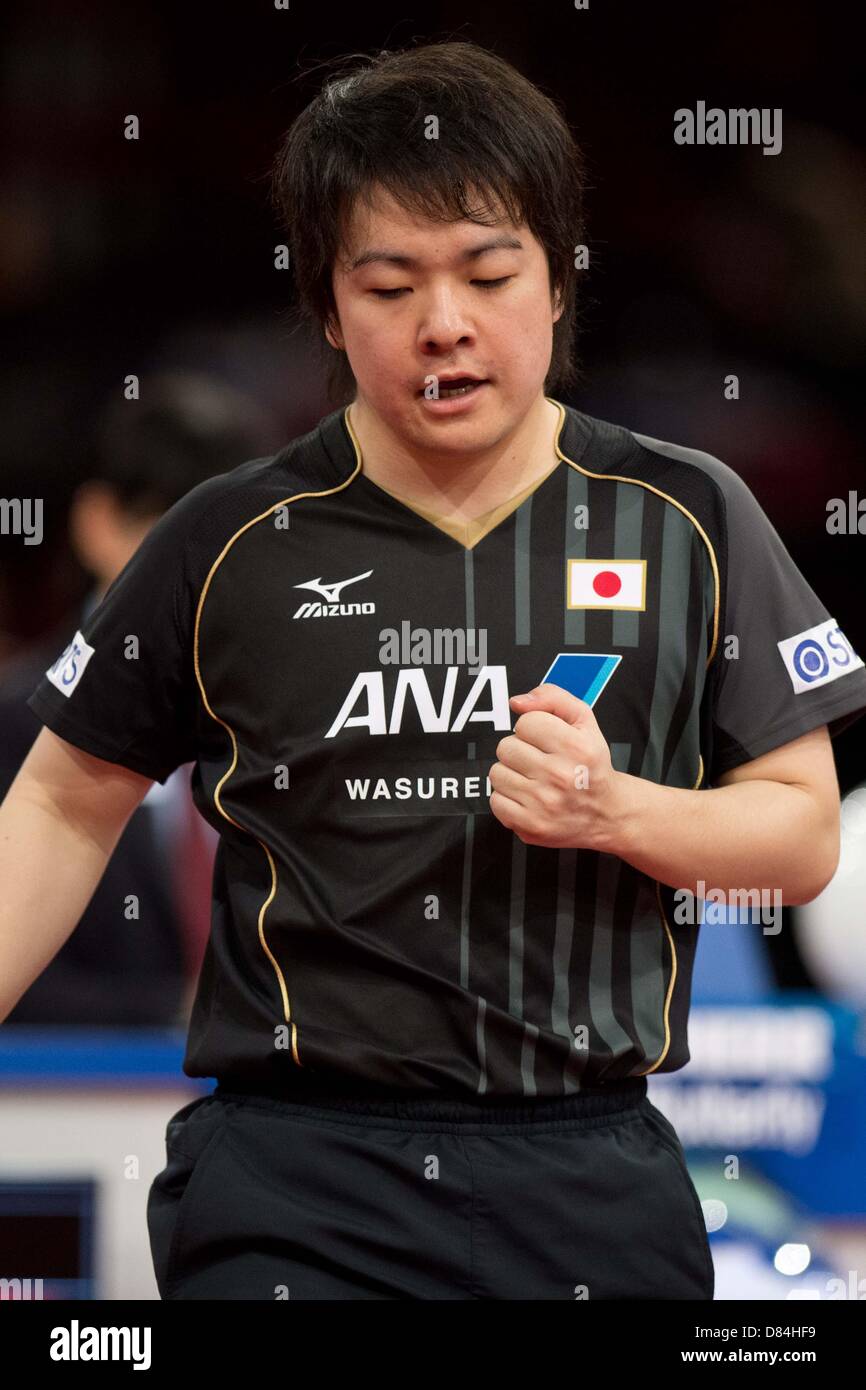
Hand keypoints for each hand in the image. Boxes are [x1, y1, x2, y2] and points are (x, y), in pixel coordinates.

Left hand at [488, 682, 623, 849]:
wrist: (606, 813)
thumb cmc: (591, 764)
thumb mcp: (584, 721)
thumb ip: (553, 698)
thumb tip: (517, 703)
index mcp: (576, 747)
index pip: (525, 722)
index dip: (533, 728)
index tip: (546, 740)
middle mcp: (560, 776)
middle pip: (506, 747)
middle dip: (520, 751)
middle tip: (540, 761)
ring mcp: (544, 804)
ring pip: (497, 773)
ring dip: (512, 774)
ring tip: (533, 780)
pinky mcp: (530, 826)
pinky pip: (495, 801)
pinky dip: (508, 798)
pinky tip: (528, 798)